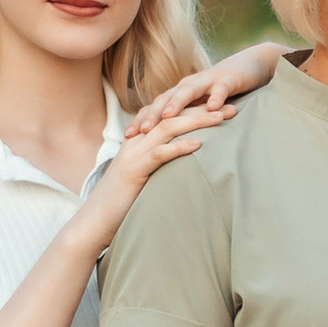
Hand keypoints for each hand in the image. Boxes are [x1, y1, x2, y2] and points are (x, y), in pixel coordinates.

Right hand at [86, 94, 233, 234]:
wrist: (96, 219)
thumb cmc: (123, 201)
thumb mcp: (146, 177)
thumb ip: (163, 166)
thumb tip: (189, 166)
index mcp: (141, 140)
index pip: (172, 116)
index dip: (197, 109)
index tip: (223, 107)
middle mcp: (137, 140)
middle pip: (173, 116)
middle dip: (203, 110)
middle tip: (231, 108)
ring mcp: (134, 154)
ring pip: (168, 128)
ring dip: (197, 121)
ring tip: (221, 118)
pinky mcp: (134, 170)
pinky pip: (159, 154)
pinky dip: (179, 147)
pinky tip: (198, 144)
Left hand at [132, 40, 282, 133]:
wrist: (248, 66)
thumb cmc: (221, 92)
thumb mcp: (200, 108)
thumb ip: (185, 121)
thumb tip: (167, 144)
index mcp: (179, 93)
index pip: (156, 107)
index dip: (141, 120)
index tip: (127, 137)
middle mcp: (188, 85)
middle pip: (166, 99)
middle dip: (152, 115)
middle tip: (140, 131)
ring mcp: (207, 81)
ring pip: (188, 92)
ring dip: (178, 104)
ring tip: (169, 118)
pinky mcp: (227, 79)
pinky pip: (221, 89)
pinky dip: (216, 98)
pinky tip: (214, 109)